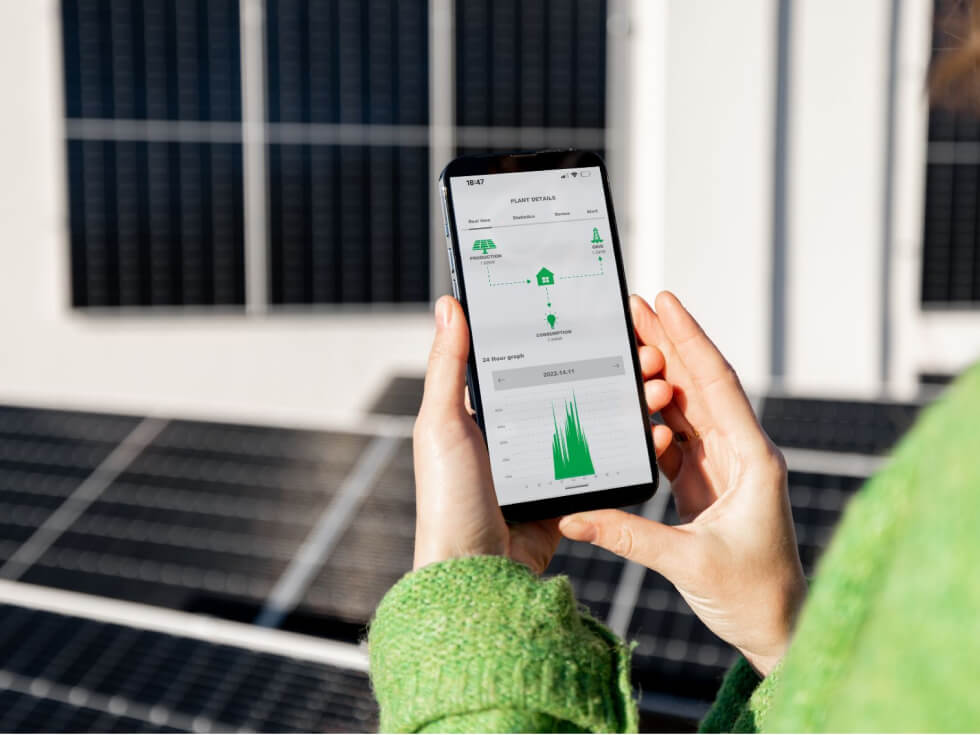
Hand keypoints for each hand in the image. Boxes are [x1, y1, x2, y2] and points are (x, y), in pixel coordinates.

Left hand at [412, 295, 677, 573]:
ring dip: (632, 402)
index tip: (606, 318)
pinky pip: (608, 464)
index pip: (536, 359)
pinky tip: (656, 433)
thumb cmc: (448, 499)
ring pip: (598, 421)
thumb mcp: (441, 424)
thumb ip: (448, 365)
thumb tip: (448, 304)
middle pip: (577, 386)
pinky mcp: (569, 494)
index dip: (571, 337)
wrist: (475, 573)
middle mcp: (520, 431)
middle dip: (616, 367)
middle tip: (646, 353)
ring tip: (658, 387)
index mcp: (488, 409)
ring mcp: (547, 462)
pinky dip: (635, 447)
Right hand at [559, 292, 806, 675]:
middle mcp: (742, 454)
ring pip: (689, 408)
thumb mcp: (688, 563)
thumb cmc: (753, 596)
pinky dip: (654, 419)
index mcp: (753, 460)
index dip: (690, 339)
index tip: (666, 302)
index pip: (718, 384)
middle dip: (670, 343)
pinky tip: (633, 398)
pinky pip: (679, 440)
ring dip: (661, 375)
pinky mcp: (708, 485)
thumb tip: (573, 519)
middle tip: (636, 306)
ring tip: (630, 340)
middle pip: (701, 385)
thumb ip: (627, 536)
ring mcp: (725, 468)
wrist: (779, 629)